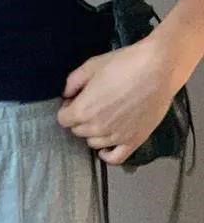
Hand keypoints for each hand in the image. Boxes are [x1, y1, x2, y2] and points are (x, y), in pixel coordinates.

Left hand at [56, 37, 178, 164]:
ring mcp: (116, 137)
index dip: (67, 108)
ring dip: (93, 132)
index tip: (76, 99)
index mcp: (83, 110)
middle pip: (77, 130)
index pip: (63, 119)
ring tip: (103, 117)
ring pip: (93, 142)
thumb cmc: (123, 64)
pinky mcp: (134, 141)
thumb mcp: (90, 66)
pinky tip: (107, 145)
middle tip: (92, 105)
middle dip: (80, 118)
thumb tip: (66, 95)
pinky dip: (107, 154)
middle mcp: (97, 128)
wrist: (158, 70)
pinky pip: (115, 158)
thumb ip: (72, 82)